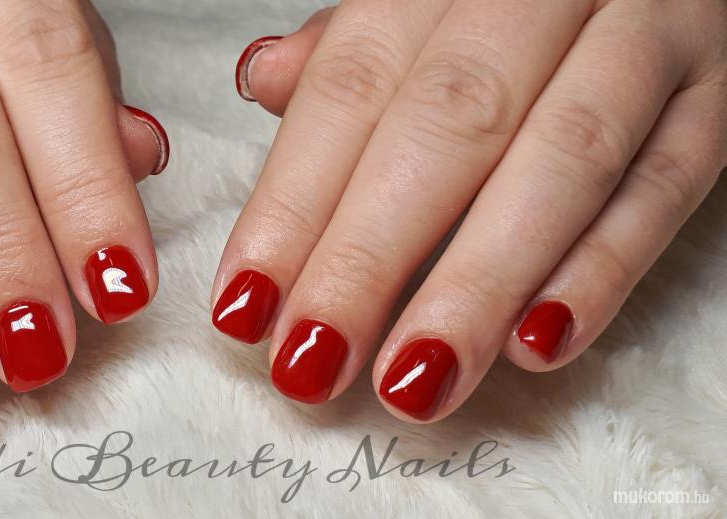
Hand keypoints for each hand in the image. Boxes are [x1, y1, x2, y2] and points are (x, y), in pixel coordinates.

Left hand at [215, 0, 726, 421]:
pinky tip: (537, 344)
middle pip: (445, 127)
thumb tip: (265, 80)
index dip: (292, 202)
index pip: (351, 87)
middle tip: (310, 361)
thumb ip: (357, 46)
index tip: (246, 305)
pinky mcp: (722, 92)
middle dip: (367, 257)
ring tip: (412, 380)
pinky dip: (604, 268)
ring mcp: (648, 32)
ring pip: (561, 161)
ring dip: (477, 284)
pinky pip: (669, 182)